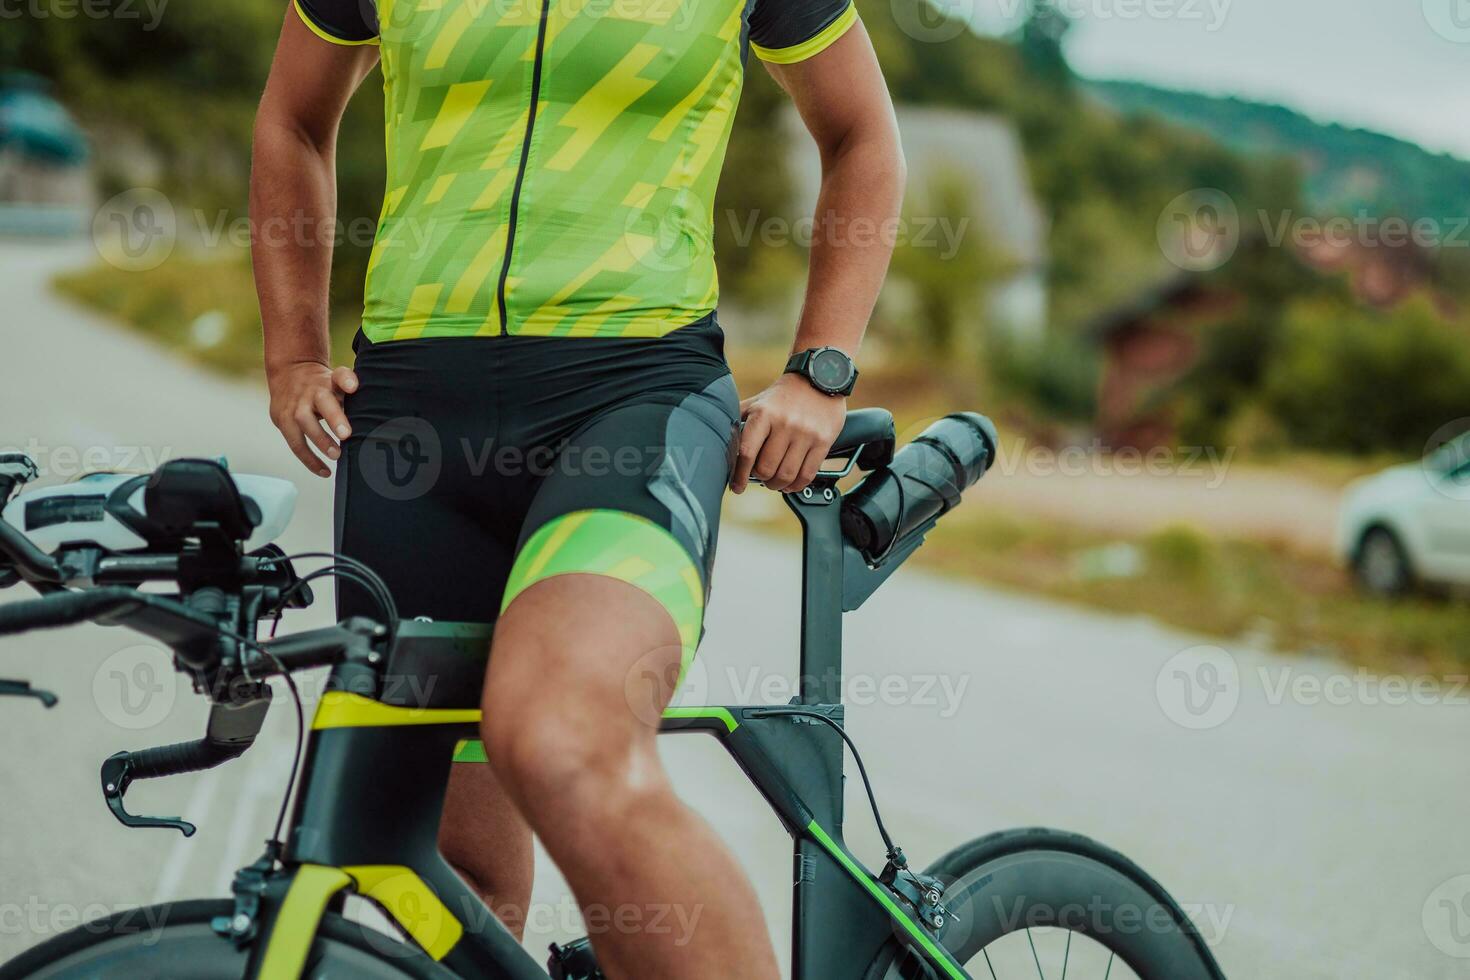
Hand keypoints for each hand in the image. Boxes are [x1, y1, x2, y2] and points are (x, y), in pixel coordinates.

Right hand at [267, 361, 358, 477]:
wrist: (289, 372)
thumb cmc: (324, 385)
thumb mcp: (338, 383)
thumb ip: (353, 398)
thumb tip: (375, 424)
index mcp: (329, 381)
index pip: (340, 376)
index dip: (346, 380)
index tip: (353, 387)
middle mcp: (311, 391)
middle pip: (322, 402)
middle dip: (334, 418)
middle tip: (347, 434)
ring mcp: (294, 405)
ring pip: (304, 421)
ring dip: (320, 440)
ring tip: (336, 455)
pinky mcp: (281, 419)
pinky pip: (295, 442)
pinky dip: (310, 459)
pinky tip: (324, 471)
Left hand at [732, 373, 846, 494]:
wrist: (820, 378)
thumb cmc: (785, 395)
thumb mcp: (758, 401)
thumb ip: (738, 419)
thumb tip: (718, 442)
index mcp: (763, 414)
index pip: (747, 453)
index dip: (739, 475)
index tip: (737, 486)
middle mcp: (784, 424)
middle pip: (767, 468)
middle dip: (761, 479)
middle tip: (761, 478)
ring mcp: (805, 434)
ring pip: (786, 475)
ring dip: (777, 485)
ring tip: (775, 482)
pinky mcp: (823, 441)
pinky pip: (807, 474)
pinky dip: (796, 485)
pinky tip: (791, 483)